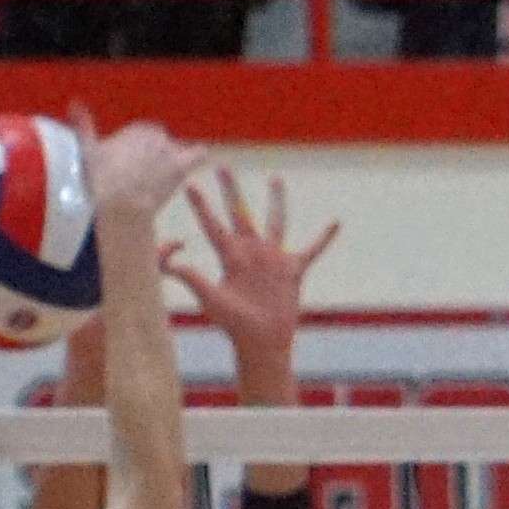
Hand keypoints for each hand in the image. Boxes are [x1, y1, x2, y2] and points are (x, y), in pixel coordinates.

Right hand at [86, 118, 202, 231]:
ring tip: (159, 176)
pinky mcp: (181, 167)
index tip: (128, 163)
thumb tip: (74, 102)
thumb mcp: (87, 149)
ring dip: (172, 158)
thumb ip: (83, 125)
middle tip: (142, 174)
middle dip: (153, 154)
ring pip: (177, 149)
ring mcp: (170, 150)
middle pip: (161, 141)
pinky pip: (199, 154)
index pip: (144, 133)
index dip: (137, 148)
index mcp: (137, 129)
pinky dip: (198, 155)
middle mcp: (155, 135)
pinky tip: (194, 160)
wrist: (119, 203)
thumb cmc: (100, 178)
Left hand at [166, 167, 337, 385]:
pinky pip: (313, 249)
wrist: (261, 341)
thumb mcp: (211, 299)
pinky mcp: (293, 270)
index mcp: (230, 257)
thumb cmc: (233, 325)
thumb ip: (191, 278)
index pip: (213, 225)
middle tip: (222, 167)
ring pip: (275, 221)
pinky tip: (335, 222)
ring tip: (275, 177)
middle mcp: (250, 252)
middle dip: (231, 190)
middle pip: (240, 213)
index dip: (202, 206)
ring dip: (276, 200)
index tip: (190, 185)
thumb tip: (172, 262)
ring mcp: (272, 259)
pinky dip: (324, 237)